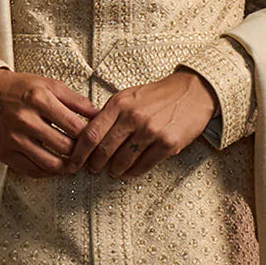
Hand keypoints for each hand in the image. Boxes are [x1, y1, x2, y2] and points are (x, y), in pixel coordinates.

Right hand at [0, 68, 99, 176]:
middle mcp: (25, 120)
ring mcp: (13, 139)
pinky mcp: (5, 154)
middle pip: (65, 147)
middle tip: (87, 154)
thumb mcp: (49, 85)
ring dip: (67, 167)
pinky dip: (48, 172)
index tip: (95, 139)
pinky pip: (33, 171)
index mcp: (39, 99)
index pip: (75, 127)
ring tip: (74, 163)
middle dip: (80, 154)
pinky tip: (56, 166)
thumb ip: (76, 100)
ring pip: (50, 164)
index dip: (90, 136)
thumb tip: (99, 114)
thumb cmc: (21, 89)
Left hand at [66, 69, 217, 178]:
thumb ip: (109, 114)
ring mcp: (151, 131)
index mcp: (119, 104)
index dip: (79, 153)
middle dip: (95, 165)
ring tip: (113, 171)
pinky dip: (133, 172)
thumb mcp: (128, 96)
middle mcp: (133, 118)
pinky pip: (144, 165)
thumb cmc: (157, 95)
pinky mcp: (168, 144)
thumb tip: (88, 136)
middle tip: (93, 169)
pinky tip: (129, 172)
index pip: (91, 134)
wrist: (192, 92)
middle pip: (104, 150)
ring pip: (123, 161)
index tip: (73, 163)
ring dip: (114, 170)